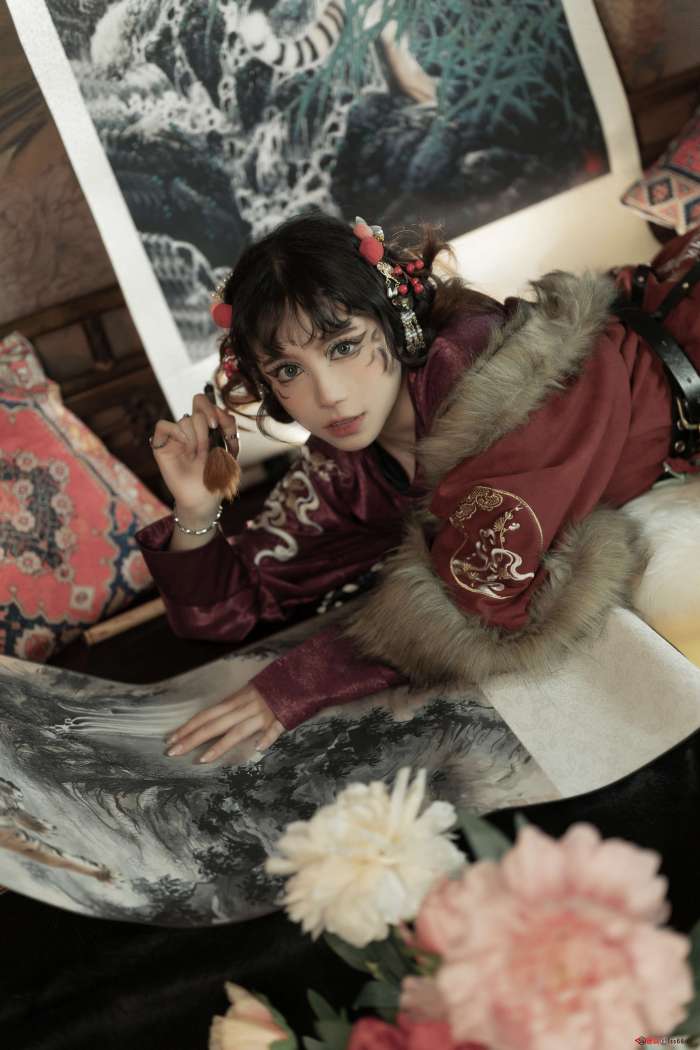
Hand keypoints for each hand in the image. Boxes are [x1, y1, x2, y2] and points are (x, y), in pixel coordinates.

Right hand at [150, 392, 239, 513]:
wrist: (203, 498)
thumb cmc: (216, 477)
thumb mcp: (230, 450)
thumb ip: (228, 426)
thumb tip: (218, 410)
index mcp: (205, 427)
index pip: (203, 403)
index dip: (211, 408)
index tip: (216, 426)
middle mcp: (189, 429)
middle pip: (197, 410)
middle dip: (205, 430)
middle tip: (206, 449)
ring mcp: (176, 436)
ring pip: (185, 420)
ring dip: (195, 439)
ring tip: (195, 456)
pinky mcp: (162, 444)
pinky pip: (163, 425)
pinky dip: (176, 433)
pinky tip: (184, 447)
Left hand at [165, 683, 283, 762]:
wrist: (300, 673)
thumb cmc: (274, 684)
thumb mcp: (251, 691)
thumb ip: (236, 705)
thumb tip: (216, 718)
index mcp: (237, 699)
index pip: (207, 714)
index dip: (188, 727)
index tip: (171, 739)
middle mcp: (246, 706)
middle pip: (215, 724)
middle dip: (192, 738)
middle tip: (172, 752)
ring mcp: (263, 713)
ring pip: (238, 730)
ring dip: (220, 745)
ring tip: (202, 759)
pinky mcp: (282, 718)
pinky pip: (274, 729)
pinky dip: (267, 738)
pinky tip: (258, 748)